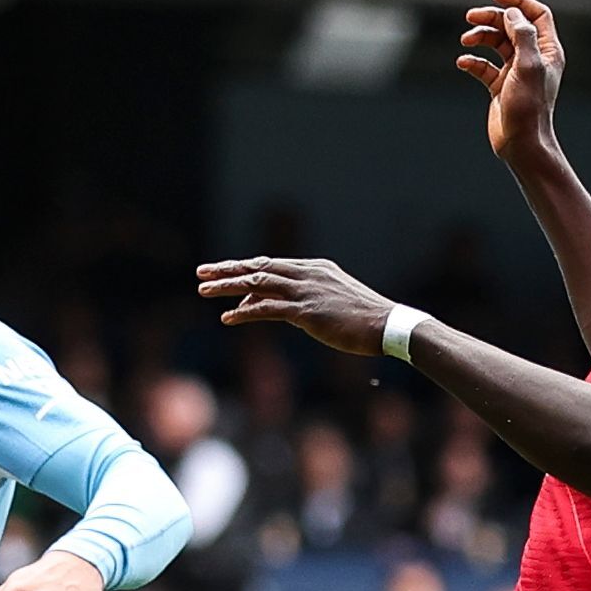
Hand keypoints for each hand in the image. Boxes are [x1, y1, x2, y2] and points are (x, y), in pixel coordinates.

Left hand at [196, 256, 392, 355]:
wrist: (388, 326)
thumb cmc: (366, 320)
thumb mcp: (336, 304)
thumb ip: (309, 302)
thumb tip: (289, 310)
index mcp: (316, 268)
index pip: (272, 264)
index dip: (246, 268)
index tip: (225, 271)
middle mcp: (308, 274)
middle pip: (259, 267)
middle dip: (228, 269)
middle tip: (201, 271)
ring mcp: (306, 291)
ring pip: (257, 284)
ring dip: (227, 287)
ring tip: (203, 290)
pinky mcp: (306, 311)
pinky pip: (267, 309)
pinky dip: (244, 313)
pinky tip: (226, 318)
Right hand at [458, 0, 567, 160]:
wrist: (521, 143)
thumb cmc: (529, 108)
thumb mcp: (528, 66)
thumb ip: (523, 35)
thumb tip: (512, 13)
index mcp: (546, 50)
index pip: (535, 14)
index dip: (517, 1)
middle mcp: (532, 58)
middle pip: (511, 26)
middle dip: (491, 18)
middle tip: (471, 17)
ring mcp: (515, 72)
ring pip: (495, 43)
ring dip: (479, 38)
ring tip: (465, 41)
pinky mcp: (500, 86)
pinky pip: (483, 67)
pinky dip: (472, 62)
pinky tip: (463, 63)